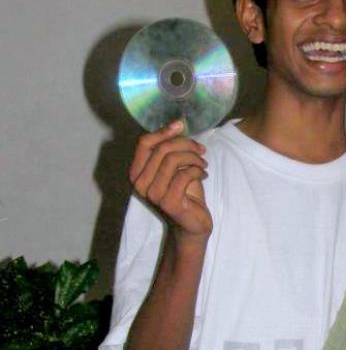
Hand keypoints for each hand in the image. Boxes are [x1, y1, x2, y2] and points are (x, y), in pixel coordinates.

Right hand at [128, 120, 212, 238]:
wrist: (192, 225)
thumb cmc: (184, 194)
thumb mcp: (174, 168)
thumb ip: (170, 150)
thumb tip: (177, 124)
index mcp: (137, 173)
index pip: (144, 143)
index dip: (163, 131)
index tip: (181, 125)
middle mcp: (140, 184)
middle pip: (161, 149)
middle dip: (185, 144)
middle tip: (201, 150)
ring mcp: (153, 194)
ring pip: (172, 160)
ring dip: (193, 158)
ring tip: (203, 163)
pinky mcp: (169, 203)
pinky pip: (184, 175)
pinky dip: (198, 170)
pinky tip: (204, 174)